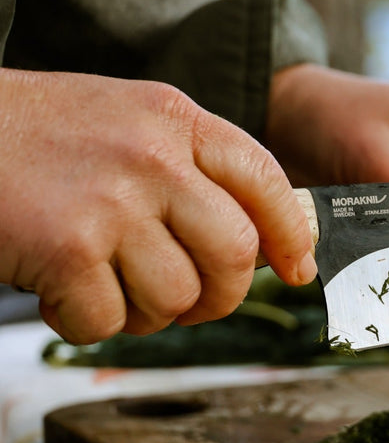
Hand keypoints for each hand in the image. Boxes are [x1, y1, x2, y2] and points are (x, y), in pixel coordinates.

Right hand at [0, 69, 316, 343]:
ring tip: (110, 288)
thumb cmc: (37, 137)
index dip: (292, 236)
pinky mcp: (66, 248)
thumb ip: (194, 169)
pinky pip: (110, 321)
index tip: (297, 270)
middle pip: (236, 254)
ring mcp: (111, 202)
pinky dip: (87, 323)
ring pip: (177, 297)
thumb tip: (266, 242)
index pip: (265, 181)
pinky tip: (61, 294)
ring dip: (148, 314)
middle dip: (221, 296)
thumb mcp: (128, 124)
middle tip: (191, 301)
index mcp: (175, 119)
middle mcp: (152, 156)